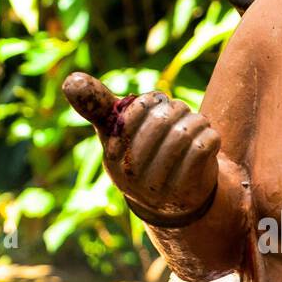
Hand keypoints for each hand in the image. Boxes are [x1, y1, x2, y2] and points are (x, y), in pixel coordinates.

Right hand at [62, 73, 220, 221]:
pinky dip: (209, 135)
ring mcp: (159, 186)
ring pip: (184, 133)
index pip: (133, 113)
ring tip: (197, 123)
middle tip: (182, 113)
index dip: (152, 102)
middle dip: (177, 109)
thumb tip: (71, 79)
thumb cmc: (142, 155)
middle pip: (161, 121)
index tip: (158, 105)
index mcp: (112, 155)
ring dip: (196, 121)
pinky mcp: (188, 189)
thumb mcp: (117, 133)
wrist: (173, 201)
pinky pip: (202, 147)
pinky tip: (207, 138)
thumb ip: (97, 105)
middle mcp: (131, 174)